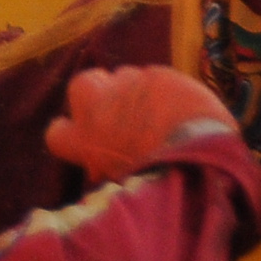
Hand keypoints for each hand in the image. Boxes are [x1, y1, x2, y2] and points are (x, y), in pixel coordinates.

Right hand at [43, 64, 235, 182]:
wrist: (204, 161)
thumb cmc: (159, 183)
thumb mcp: (120, 185)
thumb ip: (106, 170)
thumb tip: (102, 172)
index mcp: (82, 139)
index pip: (57, 132)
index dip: (74, 133)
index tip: (90, 139)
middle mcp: (95, 104)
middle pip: (82, 85)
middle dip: (99, 94)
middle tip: (121, 113)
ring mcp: (128, 84)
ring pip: (123, 78)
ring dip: (134, 91)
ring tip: (160, 113)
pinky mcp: (159, 74)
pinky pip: (156, 78)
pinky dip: (165, 90)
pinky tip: (183, 109)